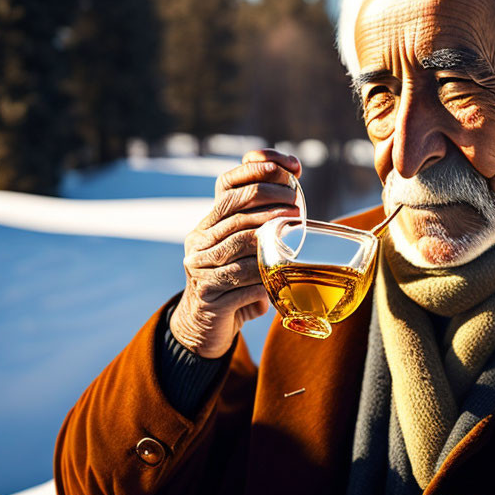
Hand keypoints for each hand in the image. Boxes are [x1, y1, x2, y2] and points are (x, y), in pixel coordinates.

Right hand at [170, 149, 301, 357]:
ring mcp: (200, 270)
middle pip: (236, 218)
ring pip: (239, 248)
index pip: (227, 192)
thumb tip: (295, 200)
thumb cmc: (233, 282)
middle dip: (269, 208)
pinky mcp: (208, 296)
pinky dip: (263, 279)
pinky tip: (278, 278)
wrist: (205, 325)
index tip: (282, 170)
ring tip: (291, 236)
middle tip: (296, 206)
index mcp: (205, 228)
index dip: (254, 176)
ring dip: (269, 241)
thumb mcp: (241, 253)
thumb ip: (259, 229)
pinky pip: (242, 283)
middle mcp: (198, 244)